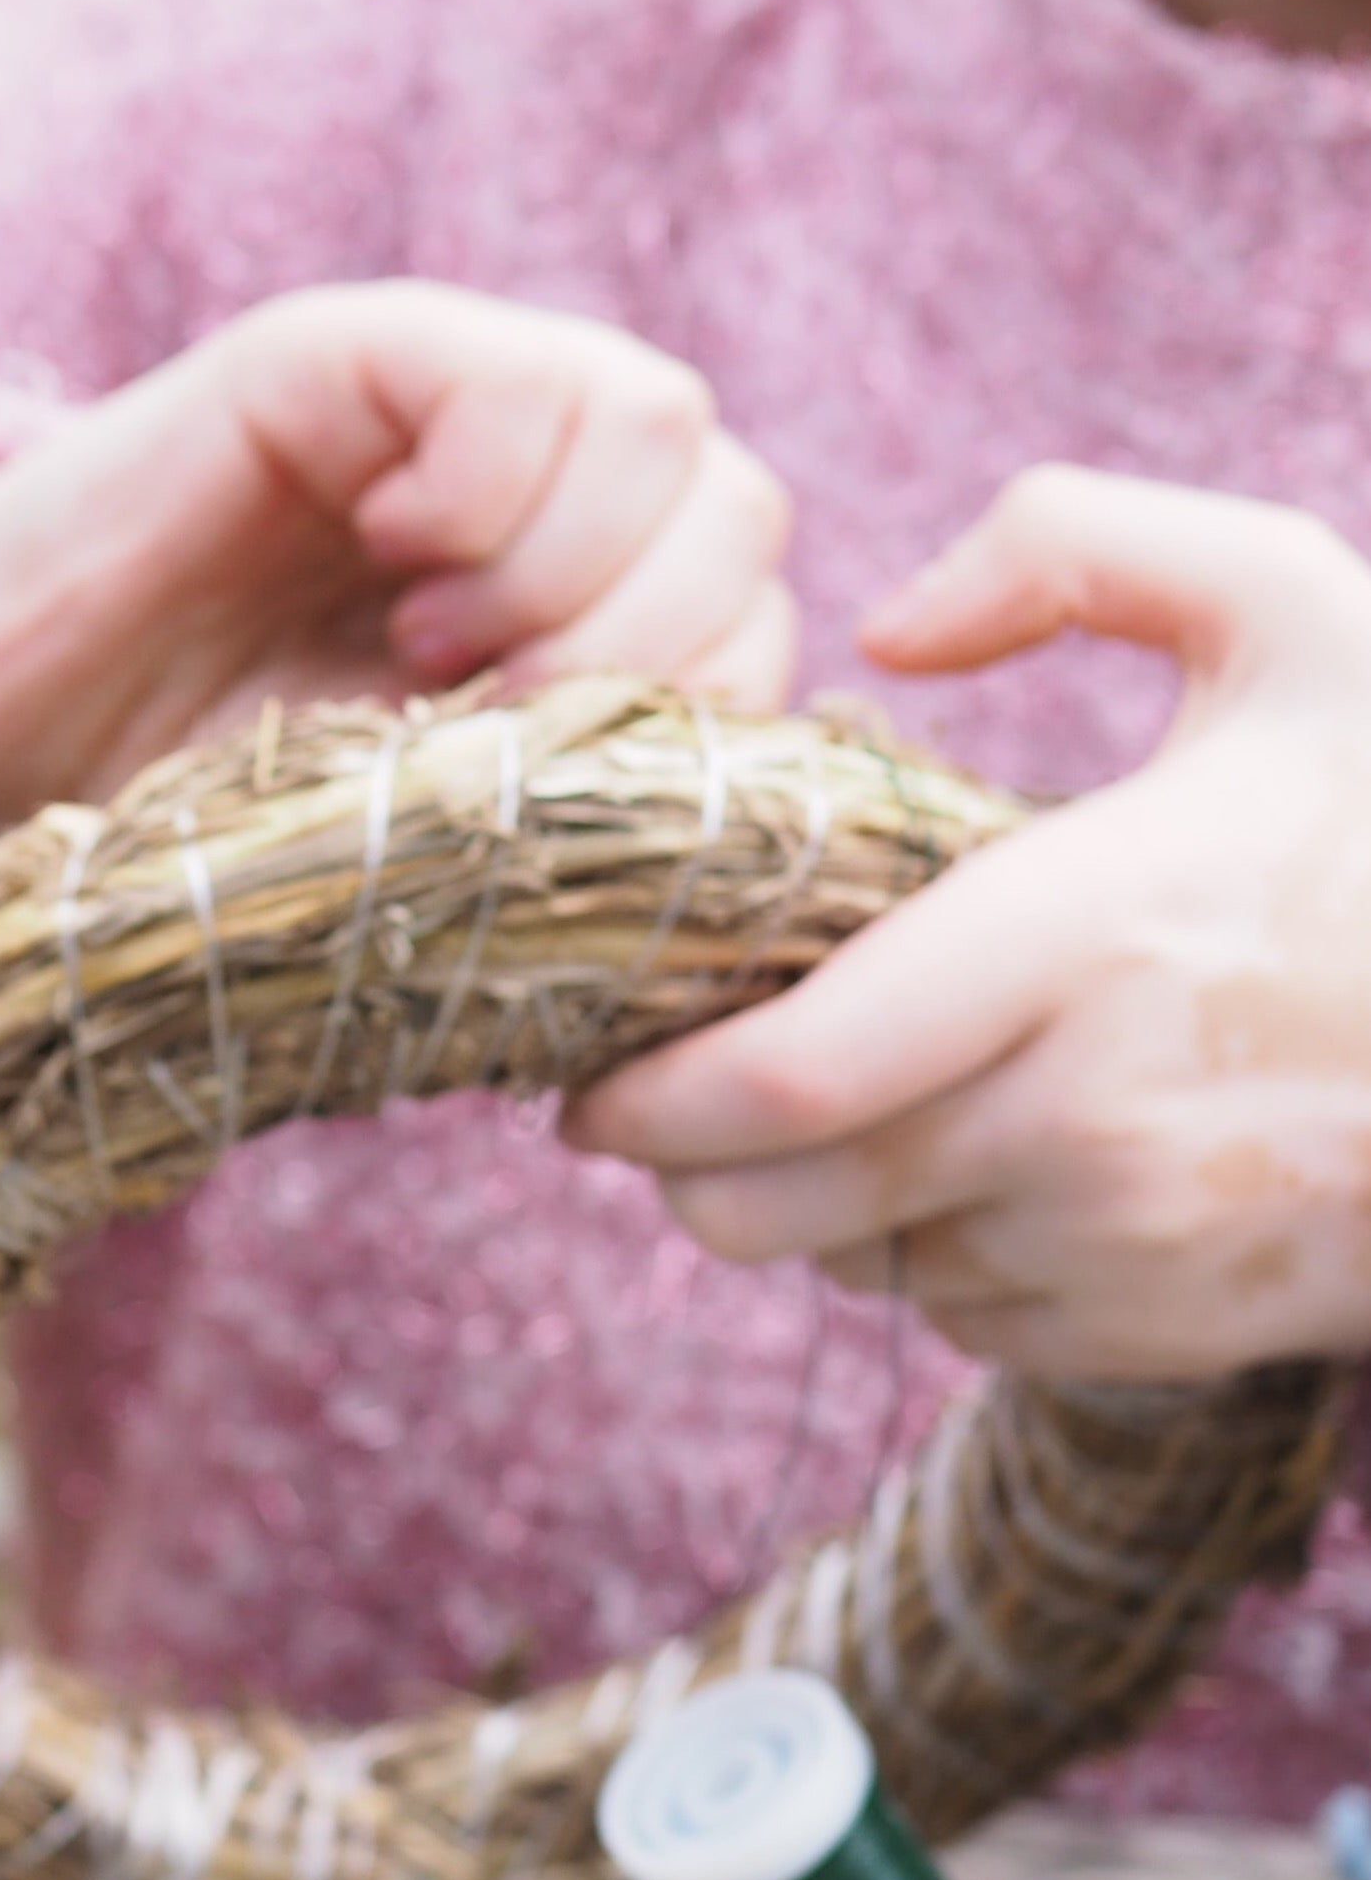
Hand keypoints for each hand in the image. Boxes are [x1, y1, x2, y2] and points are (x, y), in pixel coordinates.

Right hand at [0, 280, 794, 879]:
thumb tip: (721, 862)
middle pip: (740, 512)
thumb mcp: (398, 849)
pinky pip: (515, 369)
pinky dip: (492, 479)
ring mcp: (446, 412)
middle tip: (497, 724)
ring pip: (663, 423)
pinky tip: (397, 554)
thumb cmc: (167, 823)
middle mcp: (532, 495)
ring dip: (576, 569)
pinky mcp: (349, 358)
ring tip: (432, 647)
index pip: (752, 618)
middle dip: (653, 649)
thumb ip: (553, 828)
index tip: (559, 795)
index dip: (700, 715)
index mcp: (564, 615)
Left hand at [565, 467, 1370, 1379]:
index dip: (646, 1103)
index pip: (785, 1078)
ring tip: (851, 1109)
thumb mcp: (1295, 613)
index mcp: (1087, 938)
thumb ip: (1080, 549)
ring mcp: (1122, 1242)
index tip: (585, 1084)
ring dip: (807, 1205)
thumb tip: (888, 630)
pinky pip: (956, 1315)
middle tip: (653, 1109)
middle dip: (678, 1170)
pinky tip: (981, 1162)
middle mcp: (1085, 1115)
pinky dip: (922, 1254)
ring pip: (854, 1262)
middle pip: (772, 1204)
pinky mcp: (1152, 1330)